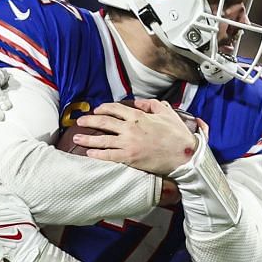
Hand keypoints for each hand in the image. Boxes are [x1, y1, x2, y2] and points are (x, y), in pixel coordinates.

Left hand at [70, 99, 200, 175]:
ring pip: (102, 139)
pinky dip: (97, 154)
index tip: (96, 110)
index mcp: (138, 116)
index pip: (114, 109)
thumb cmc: (178, 134)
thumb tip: (137, 103)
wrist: (185, 154)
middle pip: (103, 122)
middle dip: (89, 121)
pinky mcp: (130, 158)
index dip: (103, 108)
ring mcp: (129, 143)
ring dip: (87, 138)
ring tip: (77, 138)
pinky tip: (89, 153)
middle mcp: (130, 128)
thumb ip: (151, 105)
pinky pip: (109, 155)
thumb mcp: (166, 113)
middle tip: (80, 122)